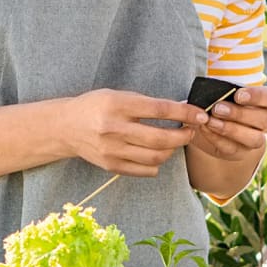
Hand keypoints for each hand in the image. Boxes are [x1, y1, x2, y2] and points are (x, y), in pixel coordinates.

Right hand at [65, 89, 208, 176]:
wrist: (66, 127)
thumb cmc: (96, 106)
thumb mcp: (118, 95)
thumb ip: (146, 104)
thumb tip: (181, 110)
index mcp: (117, 105)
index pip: (160, 110)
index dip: (185, 113)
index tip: (200, 115)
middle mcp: (114, 129)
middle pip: (161, 138)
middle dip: (183, 136)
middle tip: (191, 131)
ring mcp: (112, 150)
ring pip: (156, 157)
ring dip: (173, 150)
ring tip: (175, 142)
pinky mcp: (111, 165)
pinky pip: (146, 170)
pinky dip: (158, 163)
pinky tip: (158, 153)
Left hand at [189, 84, 266, 160]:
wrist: (209, 123)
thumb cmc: (220, 101)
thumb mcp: (221, 92)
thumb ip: (220, 91)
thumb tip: (208, 93)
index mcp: (266, 102)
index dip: (257, 96)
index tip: (237, 95)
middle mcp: (266, 122)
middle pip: (265, 120)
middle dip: (240, 114)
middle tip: (218, 109)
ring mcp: (256, 139)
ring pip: (254, 139)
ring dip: (231, 130)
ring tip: (210, 122)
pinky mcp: (240, 152)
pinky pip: (233, 149)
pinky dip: (216, 138)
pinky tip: (205, 129)